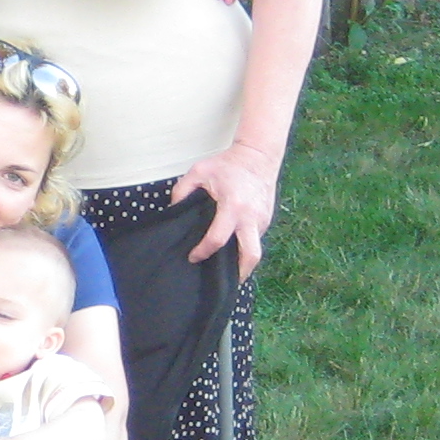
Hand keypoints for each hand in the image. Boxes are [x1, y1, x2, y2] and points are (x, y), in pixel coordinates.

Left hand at [176, 139, 280, 274]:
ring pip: (255, 250)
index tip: (193, 257)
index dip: (203, 251)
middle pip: (251, 256)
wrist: (258, 156)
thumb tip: (173, 212)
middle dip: (239, 273)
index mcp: (232, 206)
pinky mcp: (267, 220)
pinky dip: (245, 248)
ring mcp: (262, 220)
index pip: (218, 239)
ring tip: (226, 270)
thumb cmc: (227, 164)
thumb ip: (181, 191)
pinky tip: (232, 249)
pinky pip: (256, 240)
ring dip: (242, 262)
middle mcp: (251, 217)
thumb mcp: (198, 171)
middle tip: (224, 283)